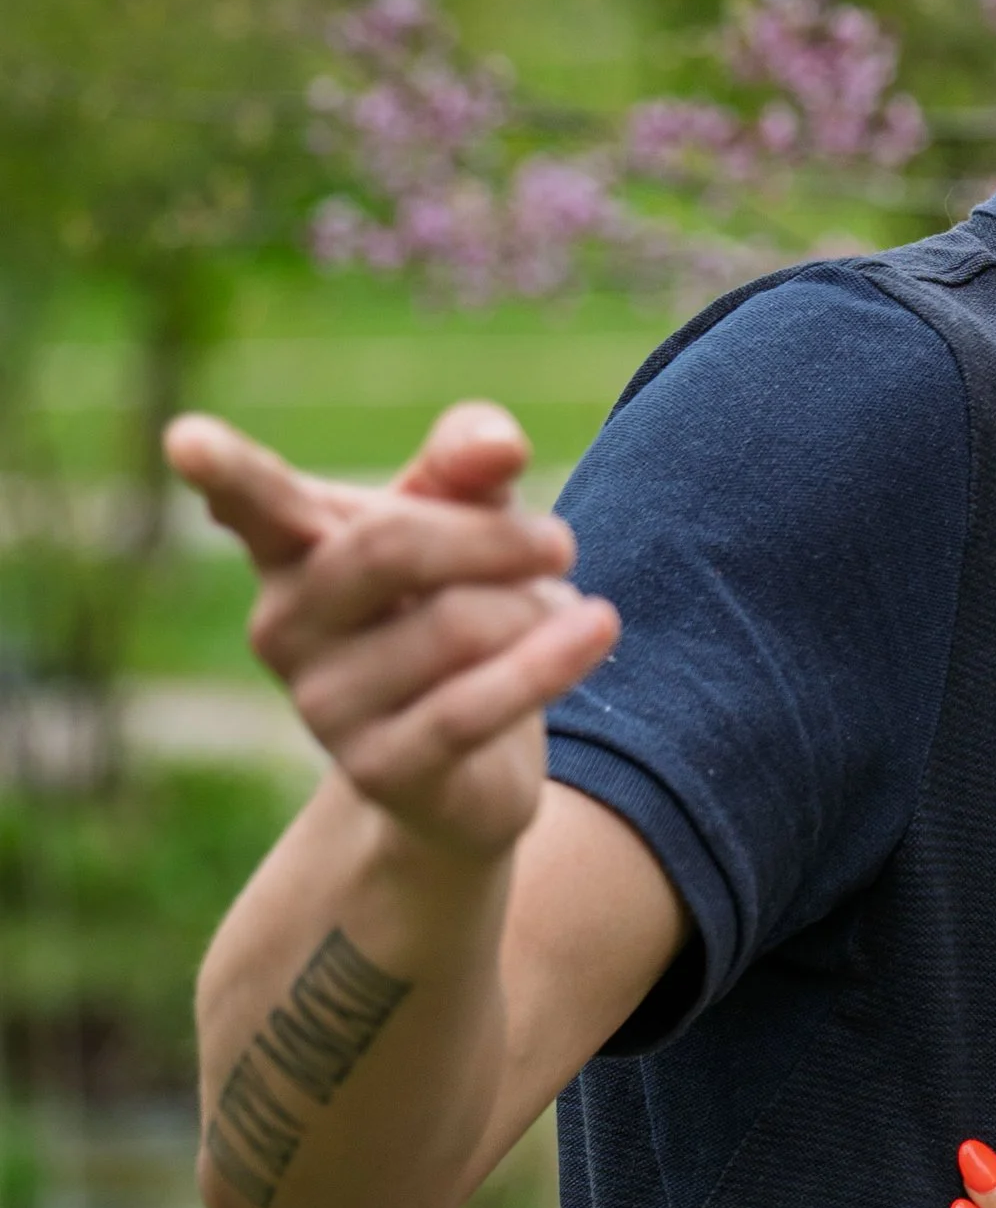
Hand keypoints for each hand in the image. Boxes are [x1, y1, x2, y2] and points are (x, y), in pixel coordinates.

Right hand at [164, 403, 618, 862]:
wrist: (472, 760)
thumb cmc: (456, 601)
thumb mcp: (468, 516)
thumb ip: (471, 463)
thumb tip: (499, 446)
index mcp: (295, 548)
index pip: (255, 502)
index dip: (225, 472)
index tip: (185, 438)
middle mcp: (286, 623)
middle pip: (389, 546)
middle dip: (495, 536)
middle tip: (560, 540)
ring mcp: (323, 704)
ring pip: (453, 625)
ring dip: (532, 608)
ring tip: (551, 614)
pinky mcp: (379, 769)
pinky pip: (473, 705)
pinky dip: (549, 660)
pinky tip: (599, 628)